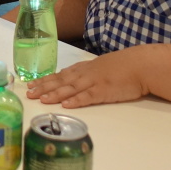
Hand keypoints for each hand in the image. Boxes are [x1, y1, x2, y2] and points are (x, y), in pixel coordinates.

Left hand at [25, 50, 147, 108]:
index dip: (45, 80)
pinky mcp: (104, 91)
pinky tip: (66, 105)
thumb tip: (74, 78)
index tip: (31, 85)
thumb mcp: (101, 67)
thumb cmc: (124, 66)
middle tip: (29, 94)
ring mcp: (94, 83)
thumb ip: (87, 73)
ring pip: (70, 89)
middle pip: (61, 82)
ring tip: (41, 100)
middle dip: (43, 88)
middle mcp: (85, 75)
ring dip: (55, 94)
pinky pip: (88, 97)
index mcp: (84, 69)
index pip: (60, 75)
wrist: (141, 65)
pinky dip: (76, 101)